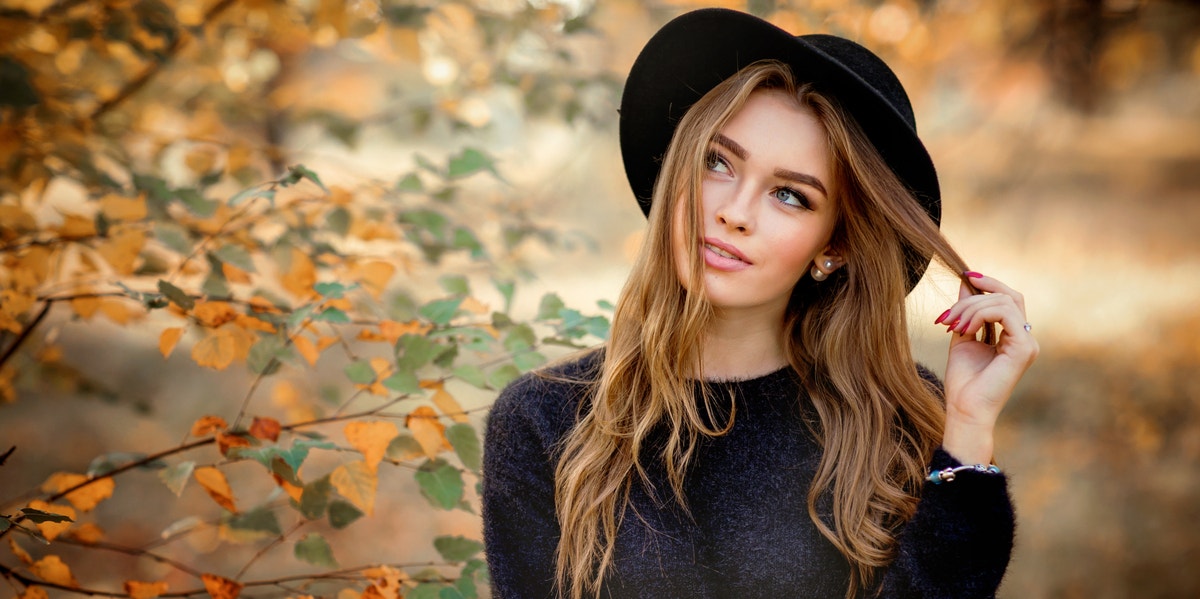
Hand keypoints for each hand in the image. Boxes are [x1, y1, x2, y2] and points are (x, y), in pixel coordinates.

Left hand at [935, 272, 1038, 463]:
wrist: (964, 409)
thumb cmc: (963, 381)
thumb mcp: (962, 336)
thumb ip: (967, 312)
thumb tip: (966, 282)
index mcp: (1013, 336)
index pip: (1007, 298)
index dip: (988, 284)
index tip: (964, 275)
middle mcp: (1025, 339)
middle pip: (1008, 296)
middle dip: (974, 296)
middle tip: (948, 314)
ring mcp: (1028, 344)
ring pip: (1004, 302)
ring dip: (971, 307)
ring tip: (952, 325)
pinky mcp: (1024, 349)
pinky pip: (1005, 314)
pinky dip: (980, 314)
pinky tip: (963, 330)